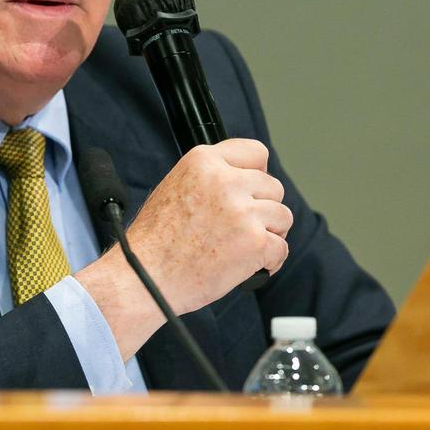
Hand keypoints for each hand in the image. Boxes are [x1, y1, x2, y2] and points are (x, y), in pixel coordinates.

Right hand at [76, 139, 292, 358]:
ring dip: (269, 233)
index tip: (251, 190)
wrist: (146, 276)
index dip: (256, 174)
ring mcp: (242, 211)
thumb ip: (210, 176)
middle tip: (243, 226)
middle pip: (273, 187)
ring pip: (283, 216)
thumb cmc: (155, 240)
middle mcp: (226, 181)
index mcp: (204, 161)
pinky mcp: (254, 242)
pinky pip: (282, 247)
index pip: (255, 152)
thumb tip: (242, 179)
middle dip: (263, 208)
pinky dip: (271, 260)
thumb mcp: (174, 186)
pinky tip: (251, 265)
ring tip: (245, 246)